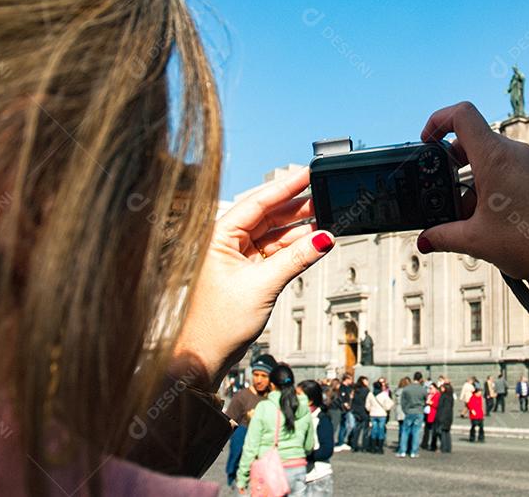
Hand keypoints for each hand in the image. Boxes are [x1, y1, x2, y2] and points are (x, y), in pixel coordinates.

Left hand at [172, 167, 333, 388]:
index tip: (308, 172)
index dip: (285, 186)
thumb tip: (325, 237)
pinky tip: (312, 243)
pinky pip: (274, 252)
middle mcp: (226, 242)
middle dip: (297, 207)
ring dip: (298, 229)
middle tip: (324, 196)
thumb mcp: (263, 285)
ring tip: (325, 220)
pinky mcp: (246, 272)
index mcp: (219, 236)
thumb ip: (296, 258)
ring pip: (273, 234)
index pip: (258, 201)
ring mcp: (237, 257)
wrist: (203, 357)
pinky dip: (293, 248)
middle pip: (267, 215)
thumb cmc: (217, 323)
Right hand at [416, 102, 528, 298]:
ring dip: (473, 179)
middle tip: (443, 189)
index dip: (438, 120)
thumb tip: (425, 240)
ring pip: (492, 158)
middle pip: (474, 139)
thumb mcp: (476, 240)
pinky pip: (510, 170)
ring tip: (468, 215)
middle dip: (452, 163)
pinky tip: (491, 218)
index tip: (426, 141)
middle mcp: (515, 153)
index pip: (462, 114)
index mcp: (495, 157)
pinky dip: (493, 185)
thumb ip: (444, 236)